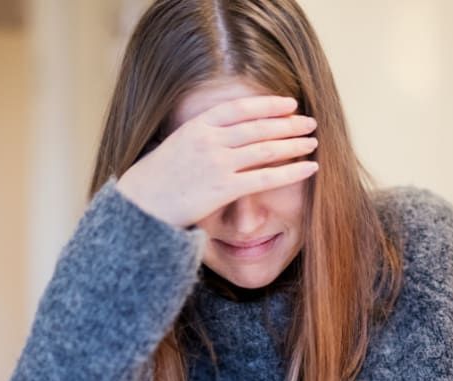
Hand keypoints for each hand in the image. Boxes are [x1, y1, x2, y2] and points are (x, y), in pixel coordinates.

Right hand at [116, 95, 318, 227]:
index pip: (239, 108)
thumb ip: (204, 135)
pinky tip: (311, 167)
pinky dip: (292, 171)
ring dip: (294, 143)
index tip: (289, 103)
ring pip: (266, 149)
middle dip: (288, 123)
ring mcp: (217, 164)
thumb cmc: (158, 178)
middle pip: (258, 127)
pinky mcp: (224, 189)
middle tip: (310, 122)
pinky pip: (266, 178)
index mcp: (196, 127)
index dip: (267, 104)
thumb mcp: (176, 144)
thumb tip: (230, 130)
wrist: (140, 205)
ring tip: (313, 141)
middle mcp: (209, 141)